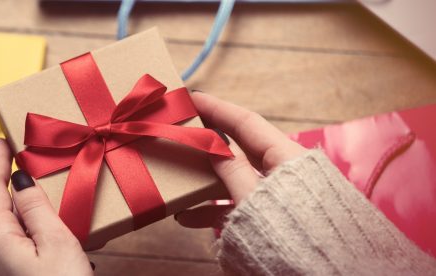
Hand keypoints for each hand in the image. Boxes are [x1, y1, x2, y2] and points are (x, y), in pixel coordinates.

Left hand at [0, 139, 92, 275]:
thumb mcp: (56, 242)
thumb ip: (36, 208)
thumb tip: (20, 179)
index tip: (3, 141)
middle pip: (1, 208)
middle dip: (17, 185)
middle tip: (33, 161)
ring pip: (13, 227)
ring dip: (31, 211)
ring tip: (56, 198)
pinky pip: (21, 245)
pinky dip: (36, 232)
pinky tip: (57, 233)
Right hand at [176, 92, 306, 228]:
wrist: (322, 274)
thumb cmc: (291, 232)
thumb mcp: (254, 198)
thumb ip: (231, 170)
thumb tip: (212, 145)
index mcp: (286, 157)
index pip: (246, 122)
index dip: (217, 108)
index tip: (191, 97)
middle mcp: (283, 172)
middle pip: (239, 150)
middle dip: (208, 146)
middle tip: (181, 137)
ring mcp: (277, 195)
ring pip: (235, 180)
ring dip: (206, 184)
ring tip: (178, 186)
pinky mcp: (272, 217)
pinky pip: (239, 204)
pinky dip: (215, 208)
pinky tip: (190, 217)